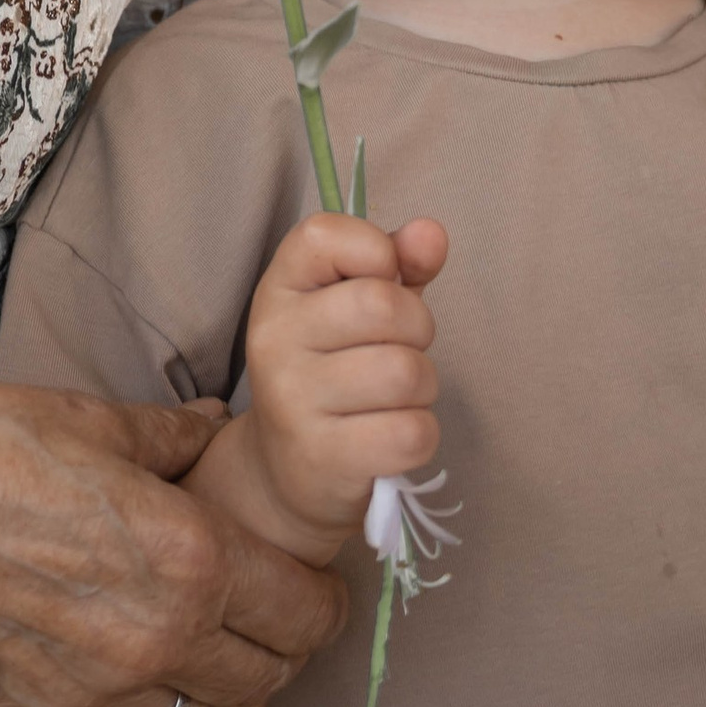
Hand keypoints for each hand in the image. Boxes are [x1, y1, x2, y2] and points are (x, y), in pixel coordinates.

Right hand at [0, 381, 347, 706]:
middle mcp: (161, 642)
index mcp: (190, 560)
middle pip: (270, 677)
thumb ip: (171, 438)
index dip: (325, 597)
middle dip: (284, 645)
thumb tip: (212, 427)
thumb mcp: (90, 421)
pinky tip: (146, 679)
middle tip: (272, 610)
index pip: (307, 612)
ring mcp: (104, 693)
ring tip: (216, 647)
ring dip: (227, 688)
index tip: (316, 580)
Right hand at [208, 209, 449, 561]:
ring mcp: (292, 399)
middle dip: (418, 329)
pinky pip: (411, 433)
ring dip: (422, 388)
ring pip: (406, 373)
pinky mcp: (323, 456)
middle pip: (383, 306)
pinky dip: (420, 435)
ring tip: (395, 399)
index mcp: (279, 289)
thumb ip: (397, 265)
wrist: (287, 473)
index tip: (380, 282)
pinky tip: (390, 437)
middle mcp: (274, 338)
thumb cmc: (333, 374)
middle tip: (400, 351)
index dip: (376, 251)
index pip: (326, 234)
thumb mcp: (355, 308)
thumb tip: (431, 234)